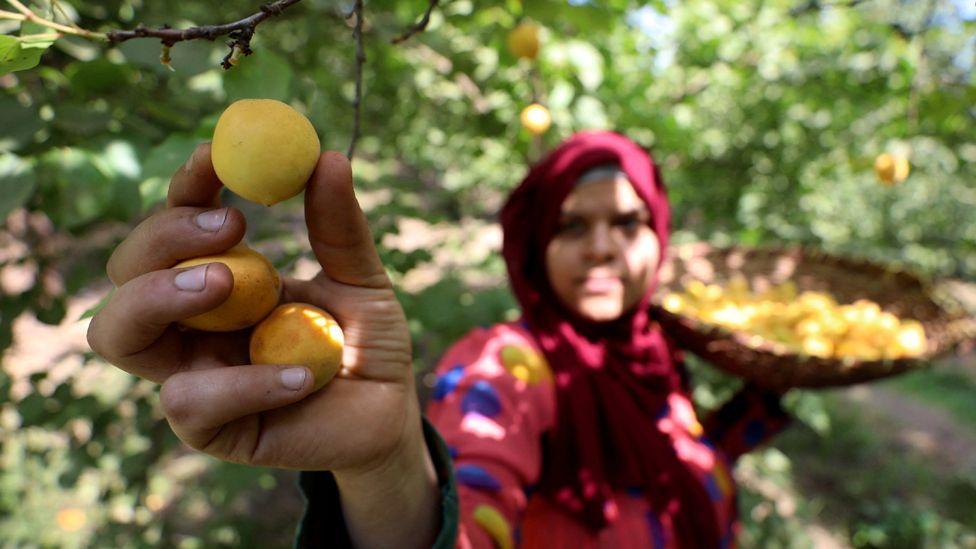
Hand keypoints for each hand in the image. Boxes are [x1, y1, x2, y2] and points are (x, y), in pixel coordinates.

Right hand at [87, 144, 420, 474]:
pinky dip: (243, 383)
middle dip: (163, 239)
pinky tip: (301, 377)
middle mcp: (192, 324)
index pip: (177, 225)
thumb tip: (328, 158)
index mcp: (220, 278)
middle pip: (126, 272)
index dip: (187, 187)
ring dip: (158, 298)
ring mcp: (193, 373)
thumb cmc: (366, 344)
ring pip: (117, 335)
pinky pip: (189, 401)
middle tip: (231, 225)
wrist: (389, 412)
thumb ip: (340, 228)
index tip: (217, 156)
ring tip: (226, 283)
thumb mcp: (361, 279)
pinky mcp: (210, 428)